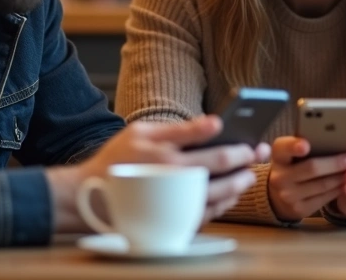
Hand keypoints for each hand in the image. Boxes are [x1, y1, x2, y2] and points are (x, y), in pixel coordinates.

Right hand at [51, 116, 269, 231]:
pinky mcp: (176, 221)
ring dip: (240, 180)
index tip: (240, 127)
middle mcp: (170, 176)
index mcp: (162, 150)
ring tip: (248, 173)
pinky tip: (231, 192)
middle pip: (219, 163)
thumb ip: (176, 127)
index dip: (228, 129)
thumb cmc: (118, 160)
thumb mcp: (139, 132)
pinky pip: (210, 213)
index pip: (203, 135)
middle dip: (244, 154)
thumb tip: (214, 123)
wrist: (91, 197)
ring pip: (220, 192)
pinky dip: (225, 202)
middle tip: (255, 149)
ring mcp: (174, 202)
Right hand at [267, 136, 345, 221]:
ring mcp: (288, 195)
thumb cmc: (293, 165)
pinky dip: (338, 189)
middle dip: (335, 163)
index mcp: (278, 156)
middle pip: (311, 168)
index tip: (306, 145)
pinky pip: (324, 198)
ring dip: (341, 177)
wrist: (279, 194)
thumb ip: (307, 143)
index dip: (294, 146)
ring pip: (322, 185)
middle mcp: (279, 176)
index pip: (283, 148)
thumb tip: (335, 136)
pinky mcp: (299, 209)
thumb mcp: (293, 153)